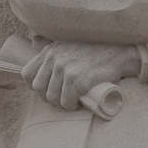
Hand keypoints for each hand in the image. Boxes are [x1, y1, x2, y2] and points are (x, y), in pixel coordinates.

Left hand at [22, 42, 140, 110]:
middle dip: (50, 98)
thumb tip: (33, 41)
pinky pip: (67, 102)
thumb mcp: (68, 41)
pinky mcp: (79, 80)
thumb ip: (50, 42)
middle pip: (39, 89)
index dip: (35, 87)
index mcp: (50, 51)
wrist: (120, 52)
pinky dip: (73, 106)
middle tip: (64, 98)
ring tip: (74, 100)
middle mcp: (55, 58)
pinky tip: (80, 102)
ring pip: (53, 98)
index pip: (27, 74)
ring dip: (63, 104)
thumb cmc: (95, 49)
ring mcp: (66, 69)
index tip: (47, 91)